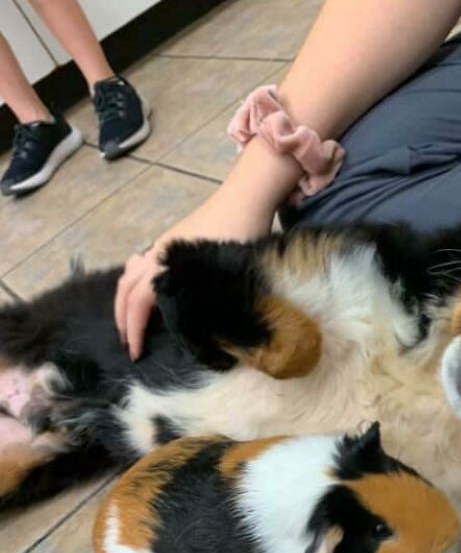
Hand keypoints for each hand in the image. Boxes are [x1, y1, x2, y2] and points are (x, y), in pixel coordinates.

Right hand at [114, 195, 275, 359]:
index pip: (138, 303)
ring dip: (125, 301)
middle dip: (122, 319)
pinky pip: (140, 264)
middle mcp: (156, 254)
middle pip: (125, 288)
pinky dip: (135, 283)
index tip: (134, 355)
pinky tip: (145, 293)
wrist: (245, 198)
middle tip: (127, 344)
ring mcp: (161, 245)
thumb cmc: (240, 235)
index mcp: (165, 264)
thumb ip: (206, 301)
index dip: (134, 331)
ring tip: (130, 323)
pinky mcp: (171, 241)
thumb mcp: (224, 274)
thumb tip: (195, 331)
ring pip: (128, 274)